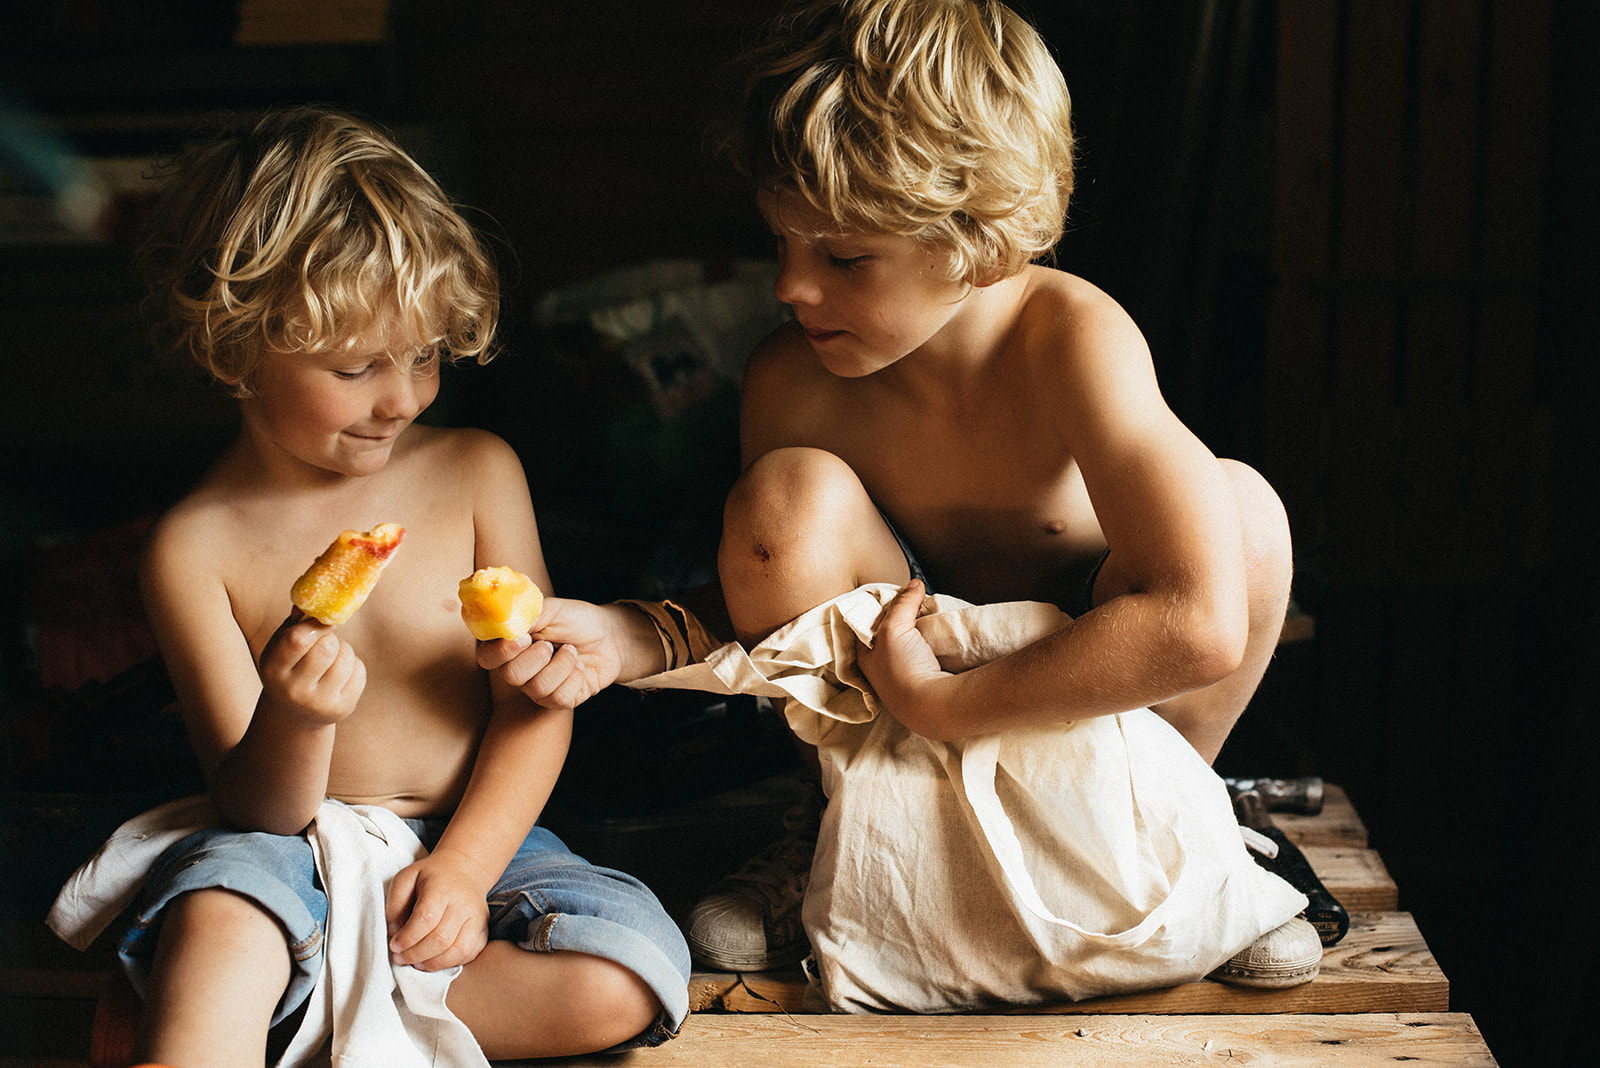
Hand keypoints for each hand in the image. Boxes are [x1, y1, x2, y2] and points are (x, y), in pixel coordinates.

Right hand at [257, 609, 364, 726]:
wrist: (296, 713)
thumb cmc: (290, 666)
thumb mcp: (282, 645)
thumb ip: (295, 622)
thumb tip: (312, 595)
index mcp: (273, 669)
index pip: (298, 640)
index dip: (315, 624)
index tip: (322, 620)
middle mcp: (293, 690)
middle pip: (327, 648)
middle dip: (330, 638)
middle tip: (325, 641)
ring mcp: (318, 703)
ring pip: (346, 658)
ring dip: (344, 650)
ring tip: (331, 657)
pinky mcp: (342, 708)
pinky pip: (359, 672)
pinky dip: (354, 665)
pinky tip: (340, 672)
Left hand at [385, 846, 493, 970]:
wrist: (465, 870)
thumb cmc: (431, 877)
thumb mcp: (406, 878)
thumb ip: (394, 904)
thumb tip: (395, 932)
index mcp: (442, 887)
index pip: (426, 918)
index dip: (407, 938)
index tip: (394, 945)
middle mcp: (464, 903)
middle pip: (441, 938)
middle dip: (416, 954)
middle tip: (401, 958)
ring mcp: (478, 917)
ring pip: (459, 950)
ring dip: (434, 964)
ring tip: (417, 963)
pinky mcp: (483, 929)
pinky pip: (471, 953)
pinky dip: (451, 963)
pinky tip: (435, 961)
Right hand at [477, 597, 632, 708]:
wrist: (609, 637)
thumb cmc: (577, 620)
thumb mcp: (552, 609)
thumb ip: (528, 614)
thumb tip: (507, 619)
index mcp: (510, 645)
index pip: (486, 657)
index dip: (501, 651)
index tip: (524, 638)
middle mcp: (519, 669)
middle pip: (511, 676)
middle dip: (537, 657)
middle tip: (552, 644)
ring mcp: (537, 688)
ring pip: (538, 687)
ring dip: (562, 664)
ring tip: (571, 652)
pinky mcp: (558, 701)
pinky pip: (559, 697)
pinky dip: (575, 677)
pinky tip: (579, 668)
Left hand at [856, 580, 957, 737]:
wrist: (932, 705)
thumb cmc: (901, 668)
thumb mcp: (894, 629)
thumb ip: (902, 603)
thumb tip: (915, 584)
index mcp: (865, 657)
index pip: (865, 626)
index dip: (877, 608)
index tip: (892, 593)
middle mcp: (881, 669)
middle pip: (889, 635)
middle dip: (899, 620)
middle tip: (914, 602)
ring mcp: (903, 677)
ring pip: (908, 645)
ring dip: (917, 632)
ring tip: (929, 614)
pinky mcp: (924, 682)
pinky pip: (926, 655)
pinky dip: (931, 644)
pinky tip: (939, 634)